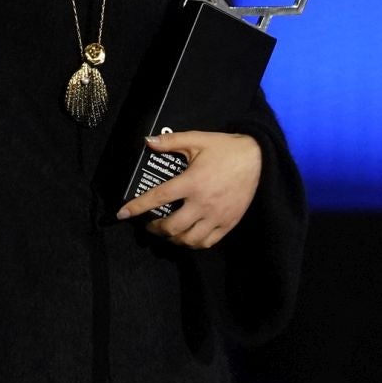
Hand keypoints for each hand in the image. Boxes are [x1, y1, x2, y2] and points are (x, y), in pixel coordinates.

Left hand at [116, 132, 262, 249]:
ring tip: (168, 232)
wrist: (259, 158)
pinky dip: (194, 243)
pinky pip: (207, 242)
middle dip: (155, 229)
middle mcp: (203, 203)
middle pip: (172, 227)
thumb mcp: (197, 139)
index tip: (122, 213)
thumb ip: (171, 142)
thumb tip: (147, 141)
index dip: (137, 207)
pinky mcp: (229, 223)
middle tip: (150, 224)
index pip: (158, 198)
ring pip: (189, 240)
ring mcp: (217, 216)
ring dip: (173, 239)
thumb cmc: (225, 148)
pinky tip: (188, 236)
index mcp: (192, 182)